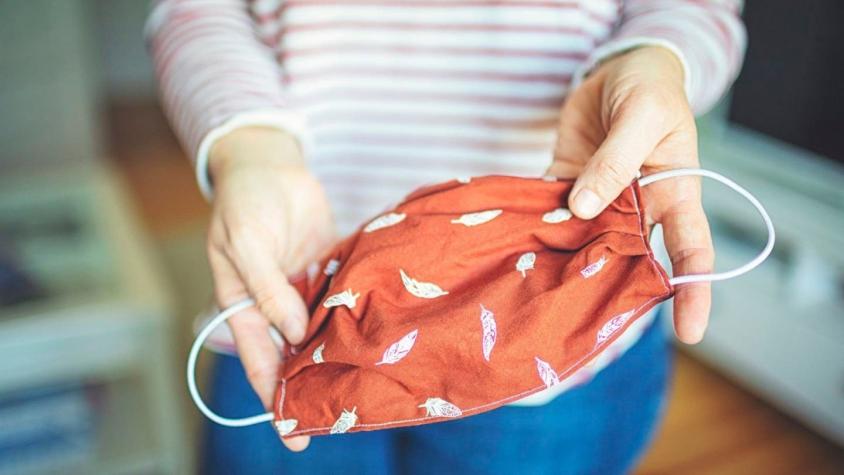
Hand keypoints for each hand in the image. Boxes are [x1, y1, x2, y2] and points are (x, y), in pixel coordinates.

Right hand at [208, 127, 335, 450]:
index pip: (259, 361)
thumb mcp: (246, 244)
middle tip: (337, 419)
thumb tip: (294, 334)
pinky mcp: (329, 271)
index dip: (273, 398)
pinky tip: (379, 335)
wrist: (270, 164)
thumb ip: (268, 289)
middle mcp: (275, 305)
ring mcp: (303, 289)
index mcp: (243, 305)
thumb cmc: (246, 203)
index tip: (290, 433)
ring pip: (321, 331)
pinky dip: (355, 315)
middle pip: (293, 355)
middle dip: (311, 387)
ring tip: (364, 385)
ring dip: (337, 355)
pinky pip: (342, 299)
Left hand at [547, 46, 713, 343]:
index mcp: (674, 193)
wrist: (617, 69)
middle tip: (587, 327)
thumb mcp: (641, 117)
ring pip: (586, 243)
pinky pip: (553, 215)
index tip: (692, 334)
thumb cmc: (648, 90)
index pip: (692, 250)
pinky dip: (537, 230)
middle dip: (614, 293)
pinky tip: (517, 251)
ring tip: (542, 300)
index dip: (695, 292)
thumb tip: (582, 208)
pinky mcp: (566, 187)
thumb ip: (614, 162)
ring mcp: (600, 201)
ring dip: (567, 266)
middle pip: (631, 260)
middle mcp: (638, 208)